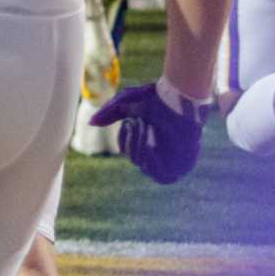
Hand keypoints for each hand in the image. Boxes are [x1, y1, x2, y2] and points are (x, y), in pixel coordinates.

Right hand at [92, 79, 206, 182]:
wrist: (180, 98)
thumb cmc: (156, 98)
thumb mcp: (126, 103)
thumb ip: (109, 114)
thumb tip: (91, 123)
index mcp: (149, 139)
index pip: (130, 152)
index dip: (126, 140)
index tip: (130, 125)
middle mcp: (161, 152)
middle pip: (136, 160)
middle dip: (134, 142)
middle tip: (140, 125)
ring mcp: (173, 161)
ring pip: (146, 169)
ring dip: (142, 149)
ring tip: (148, 130)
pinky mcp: (184, 166)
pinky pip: (163, 178)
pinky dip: (153, 163)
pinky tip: (152, 144)